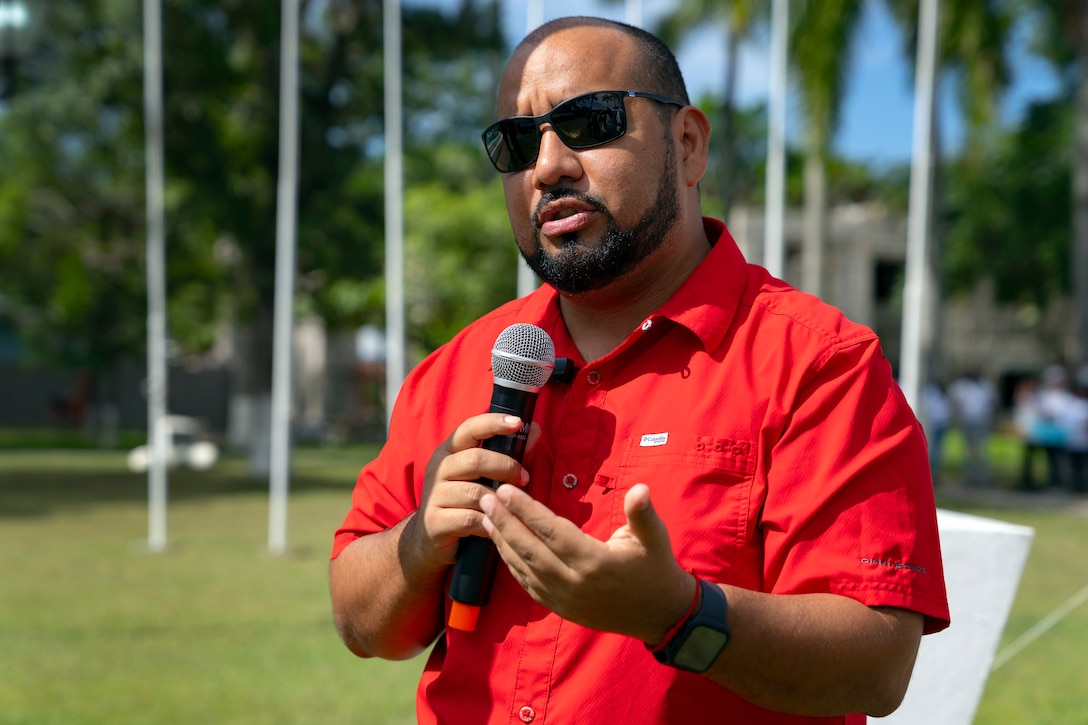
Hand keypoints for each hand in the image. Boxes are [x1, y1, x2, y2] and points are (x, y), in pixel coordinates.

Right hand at [413, 414, 532, 568]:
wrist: (429, 537)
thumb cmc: (462, 500)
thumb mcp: (479, 474)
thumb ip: (505, 453)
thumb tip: (535, 430)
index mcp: (448, 451)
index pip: (469, 429)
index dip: (493, 423)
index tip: (518, 423)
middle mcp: (438, 469)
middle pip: (476, 460)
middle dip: (506, 467)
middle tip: (525, 478)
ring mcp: (434, 495)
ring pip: (476, 492)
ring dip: (500, 500)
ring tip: (511, 506)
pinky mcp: (435, 521)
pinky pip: (470, 519)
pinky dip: (489, 522)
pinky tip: (496, 525)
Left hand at [480, 482, 695, 643]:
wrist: (660, 614)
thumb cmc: (656, 568)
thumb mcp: (654, 538)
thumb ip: (642, 513)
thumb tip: (640, 489)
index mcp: (594, 562)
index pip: (551, 532)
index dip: (527, 511)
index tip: (506, 491)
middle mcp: (574, 583)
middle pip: (530, 549)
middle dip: (504, 522)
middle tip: (485, 499)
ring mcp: (564, 599)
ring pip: (524, 568)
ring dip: (502, 542)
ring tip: (485, 517)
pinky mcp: (560, 608)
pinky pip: (528, 585)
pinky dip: (511, 564)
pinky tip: (500, 546)